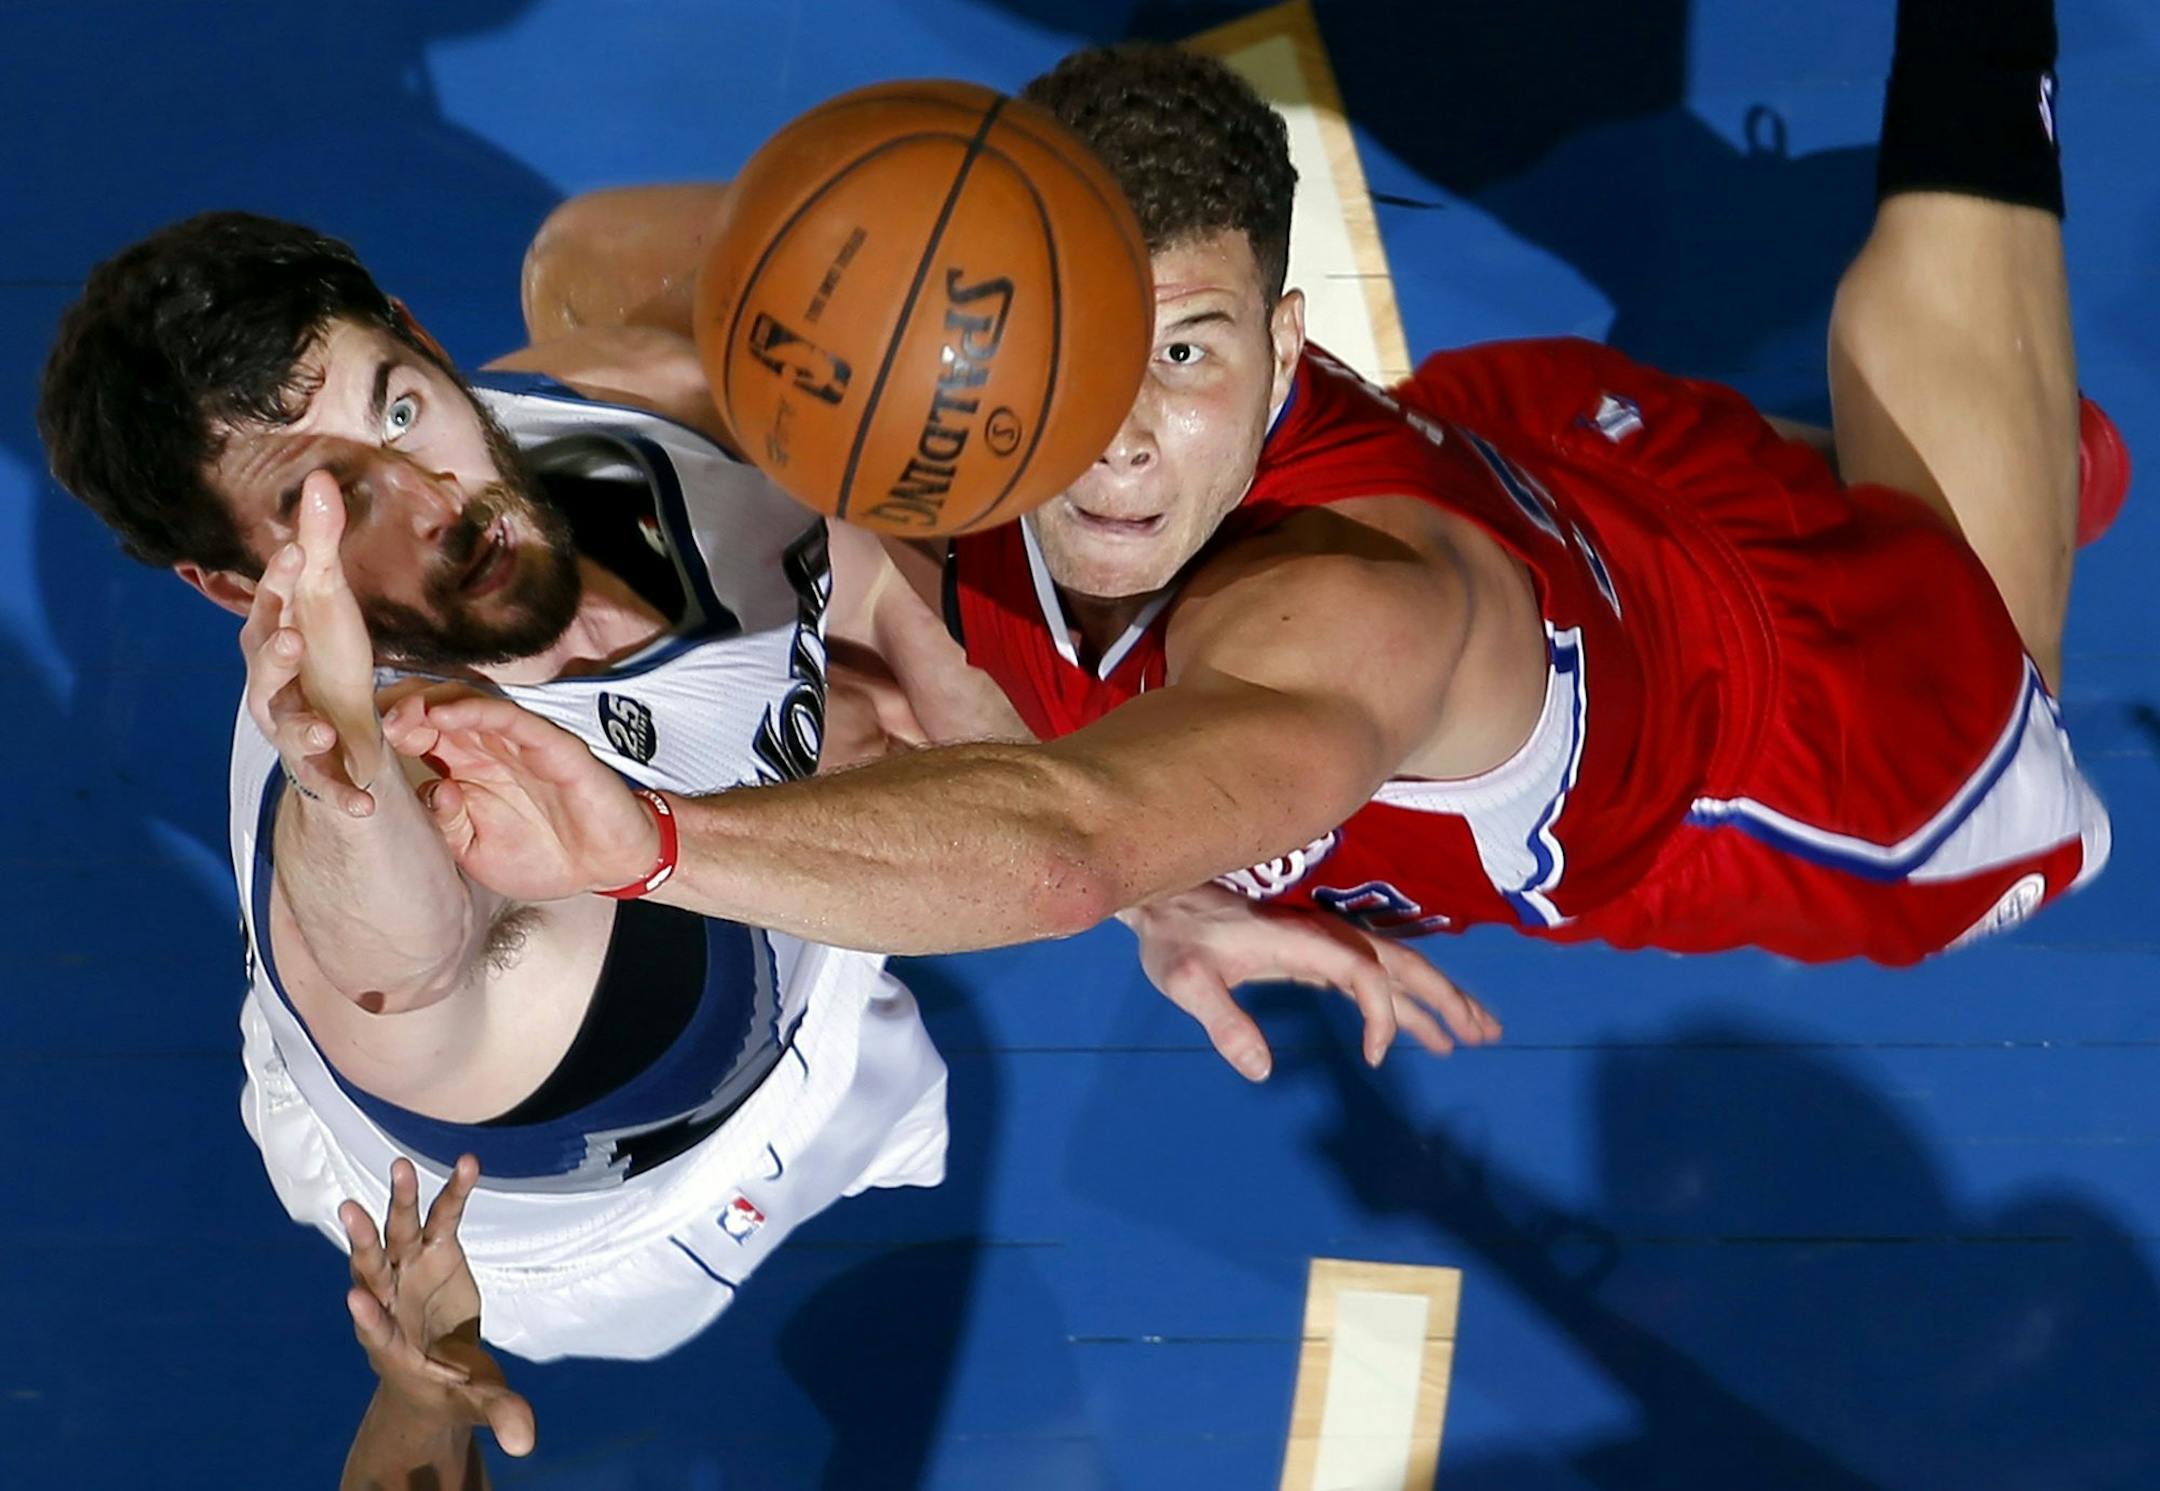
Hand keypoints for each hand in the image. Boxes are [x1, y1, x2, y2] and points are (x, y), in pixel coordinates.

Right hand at [240, 472, 382, 815]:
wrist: (338, 728)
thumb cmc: (327, 657)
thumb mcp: (331, 601)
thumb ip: (323, 544)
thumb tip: (319, 476)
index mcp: (275, 636)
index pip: (273, 603)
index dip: (282, 580)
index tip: (301, 554)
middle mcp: (272, 684)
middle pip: (262, 669)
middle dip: (273, 656)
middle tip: (289, 640)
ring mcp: (291, 727)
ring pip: (286, 728)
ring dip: (299, 728)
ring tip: (320, 728)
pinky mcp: (319, 768)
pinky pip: (328, 785)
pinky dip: (344, 796)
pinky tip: (364, 805)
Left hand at [340, 1155, 534, 1456]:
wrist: (435, 1368)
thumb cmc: (451, 1391)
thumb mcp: (474, 1403)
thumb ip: (498, 1413)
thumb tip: (526, 1444)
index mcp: (393, 1348)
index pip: (376, 1332)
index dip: (368, 1320)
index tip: (355, 1302)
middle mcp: (391, 1303)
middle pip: (371, 1269)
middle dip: (363, 1242)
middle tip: (349, 1212)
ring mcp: (409, 1272)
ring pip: (396, 1233)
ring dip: (396, 1201)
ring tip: (400, 1165)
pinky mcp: (435, 1251)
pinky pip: (442, 1217)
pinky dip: (452, 1192)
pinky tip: (469, 1162)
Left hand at [382, 690, 659, 898]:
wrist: (607, 866)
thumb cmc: (544, 856)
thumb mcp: (476, 852)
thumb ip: (447, 824)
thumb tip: (431, 792)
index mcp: (468, 768)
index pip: (420, 735)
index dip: (388, 733)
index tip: (356, 743)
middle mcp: (489, 747)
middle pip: (437, 710)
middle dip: (400, 711)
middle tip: (369, 721)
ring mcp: (521, 743)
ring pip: (469, 705)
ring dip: (430, 705)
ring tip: (399, 716)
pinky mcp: (554, 746)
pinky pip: (513, 721)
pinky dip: (478, 714)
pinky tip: (445, 718)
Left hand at [1125, 884, 1501, 1080]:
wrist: (1162, 904)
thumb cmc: (1173, 941)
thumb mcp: (1185, 983)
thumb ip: (1223, 1023)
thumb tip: (1263, 1071)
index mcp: (1300, 940)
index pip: (1362, 973)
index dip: (1381, 1014)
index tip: (1376, 1059)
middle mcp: (1322, 936)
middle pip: (1400, 963)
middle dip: (1444, 997)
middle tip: (1483, 1034)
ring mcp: (1323, 942)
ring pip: (1396, 967)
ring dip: (1438, 997)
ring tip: (1477, 1035)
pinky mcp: (1317, 952)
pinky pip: (1375, 974)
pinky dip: (1406, 999)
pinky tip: (1426, 1028)